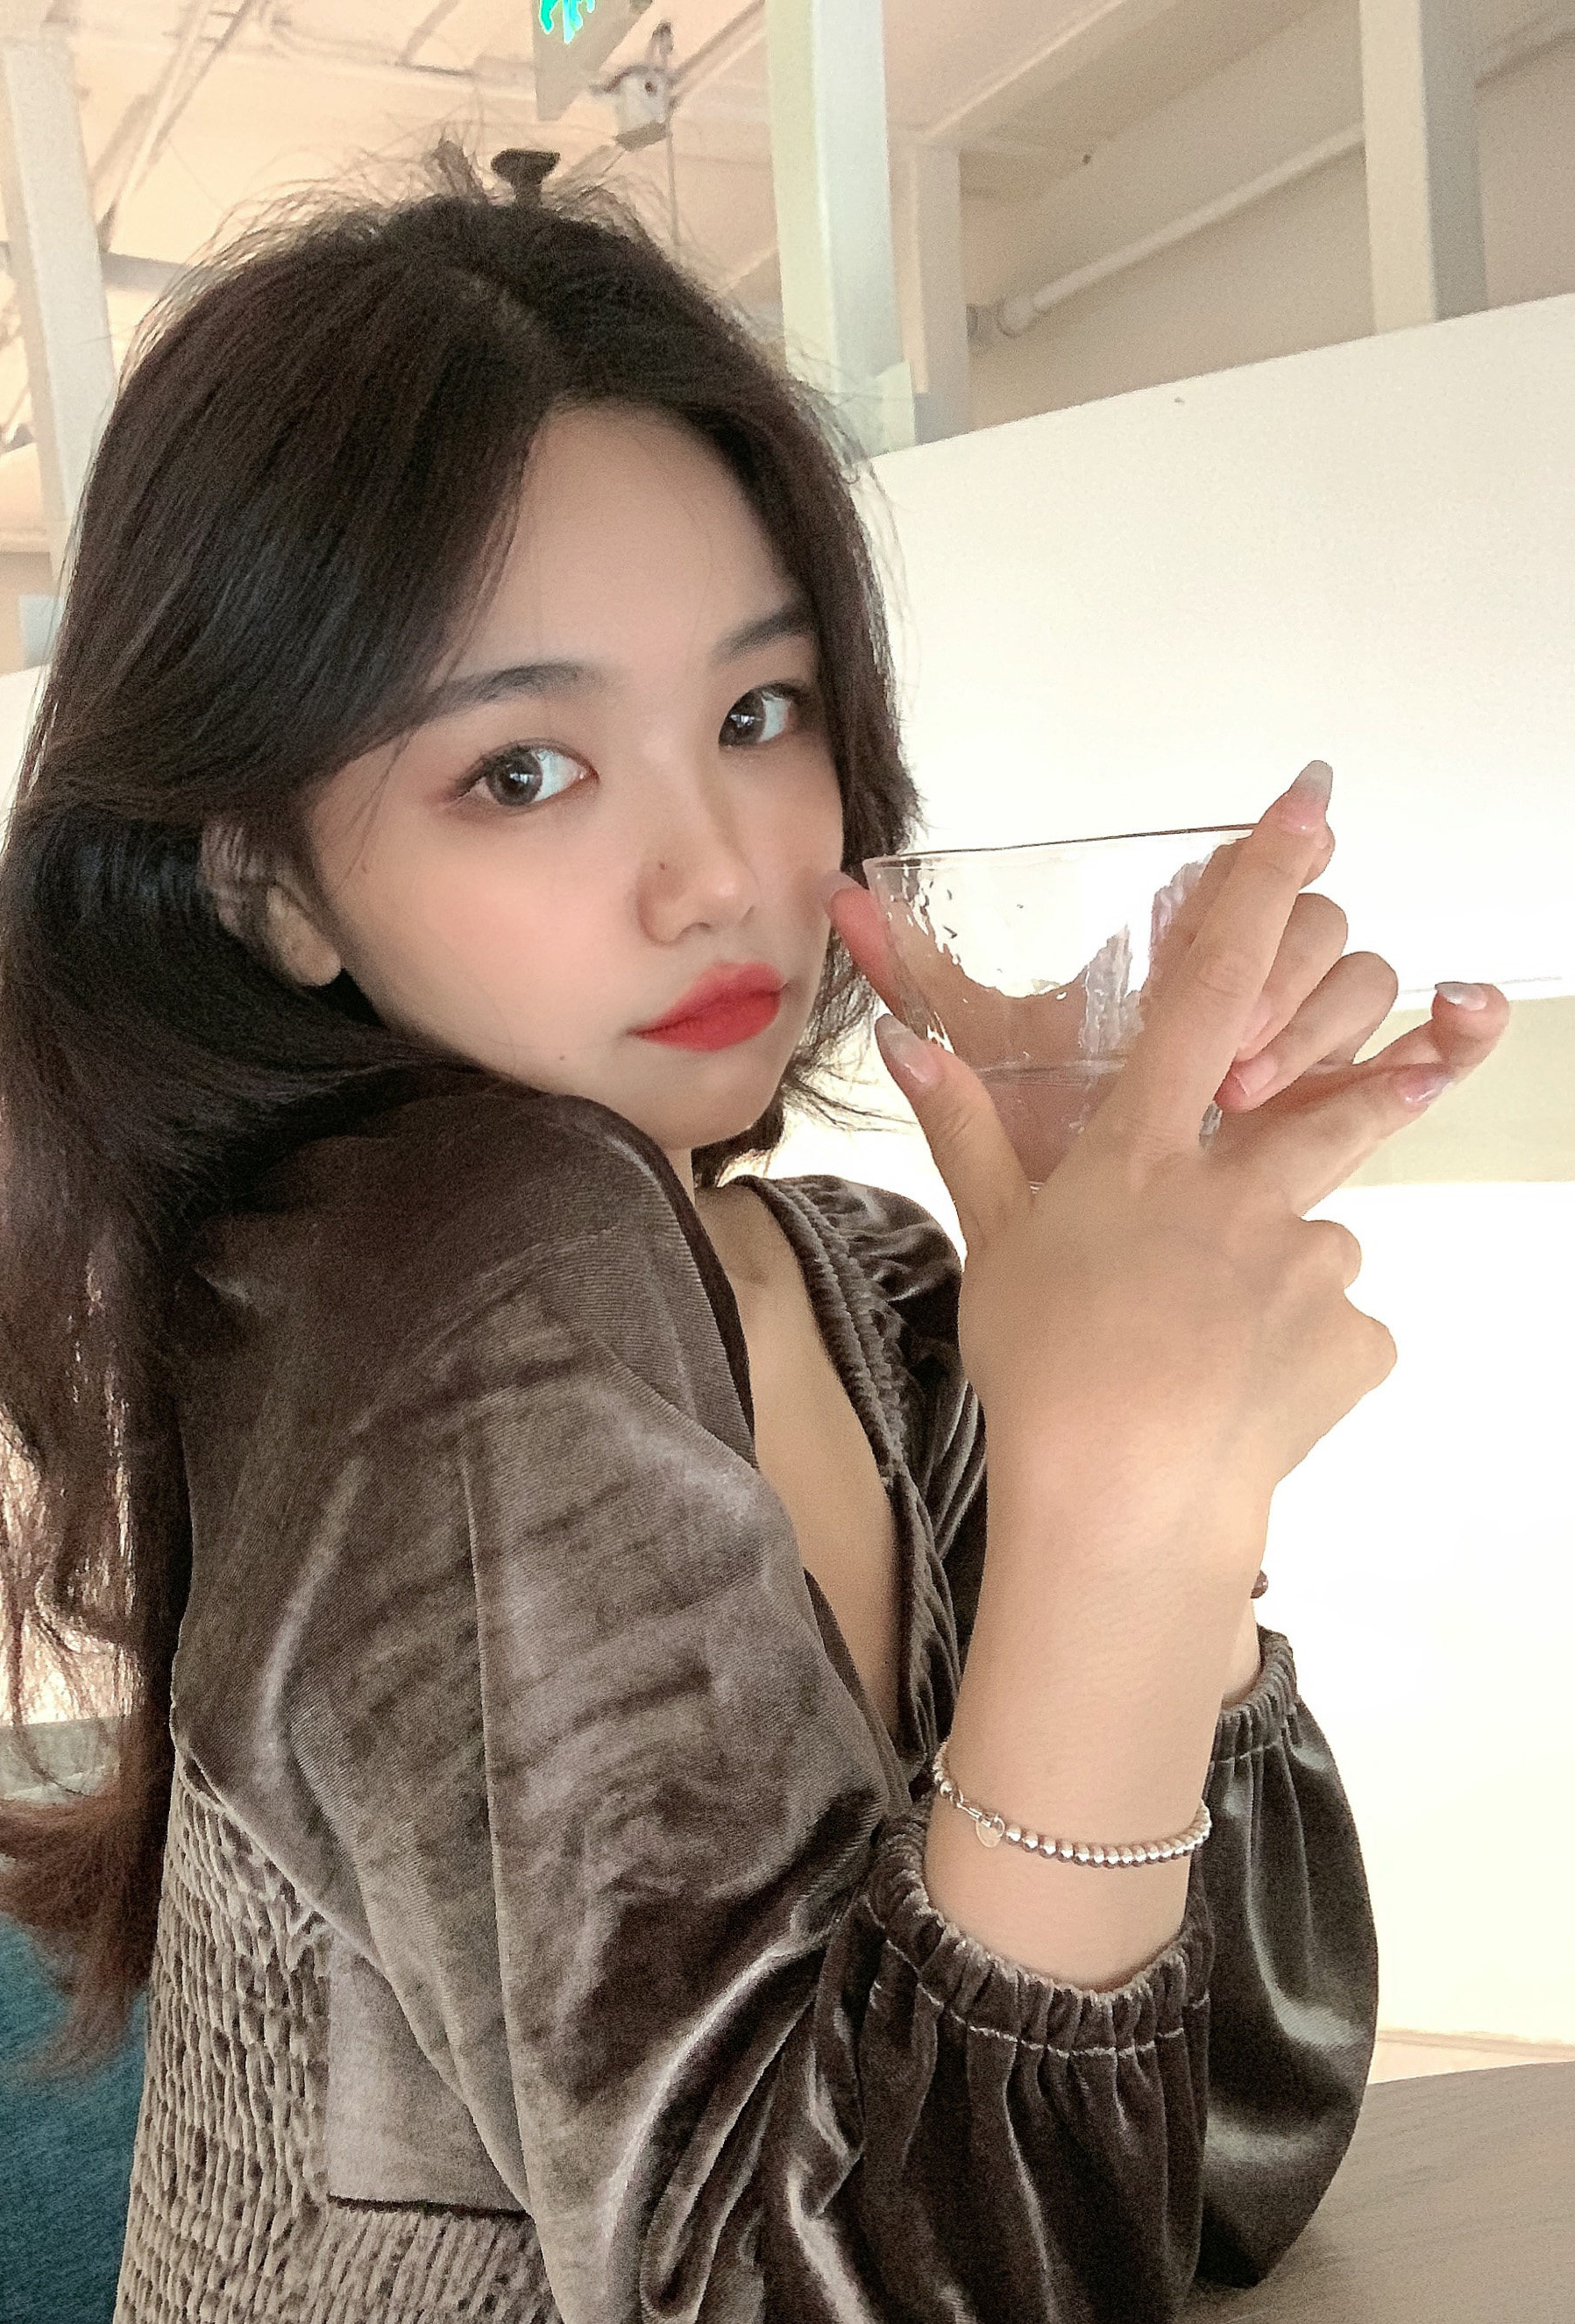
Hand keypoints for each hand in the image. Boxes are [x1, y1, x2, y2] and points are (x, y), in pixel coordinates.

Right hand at [821, 763, 1510, 1522]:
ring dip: (1276, 1272)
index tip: (1313, 806)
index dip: (1261, 888)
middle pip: (1332, 1095)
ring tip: (1207, 1347)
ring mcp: (1308, 1261)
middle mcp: (1239, 1186)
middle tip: (1433, 1041)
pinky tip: (1240, 1400)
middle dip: (1382, 1062)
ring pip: (1318, 1235)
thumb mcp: (991, 1242)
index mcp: (1144, 1153)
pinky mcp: (1355, 1338)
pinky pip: (1337, 1331)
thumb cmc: (1041, 1370)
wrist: (1124, 1505)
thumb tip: (903, 1037)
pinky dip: (1297, 1356)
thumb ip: (963, 1130)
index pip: (1208, 988)